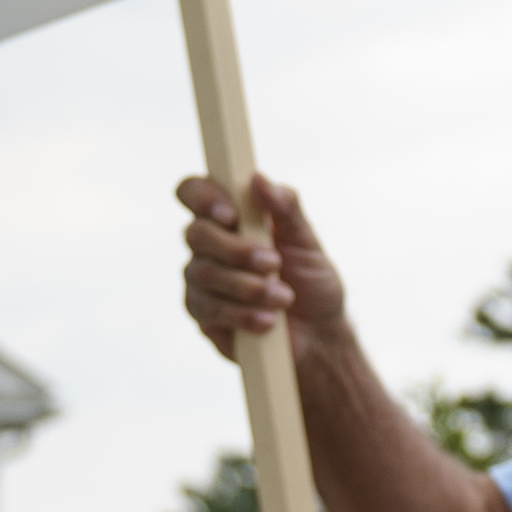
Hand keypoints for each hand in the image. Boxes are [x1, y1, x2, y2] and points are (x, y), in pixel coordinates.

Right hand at [175, 169, 339, 357]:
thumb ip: (285, 207)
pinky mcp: (203, 316)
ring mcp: (201, 281)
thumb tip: (257, 177)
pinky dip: (242, 314)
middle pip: (194, 234)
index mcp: (229, 217)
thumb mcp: (307, 241)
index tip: (231, 214)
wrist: (318, 333)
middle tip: (273, 264)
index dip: (203, 197)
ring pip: (201, 273)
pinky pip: (208, 310)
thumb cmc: (311, 280)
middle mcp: (208, 246)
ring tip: (282, 298)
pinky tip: (267, 320)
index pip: (193, 191)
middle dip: (236, 250)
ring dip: (246, 286)